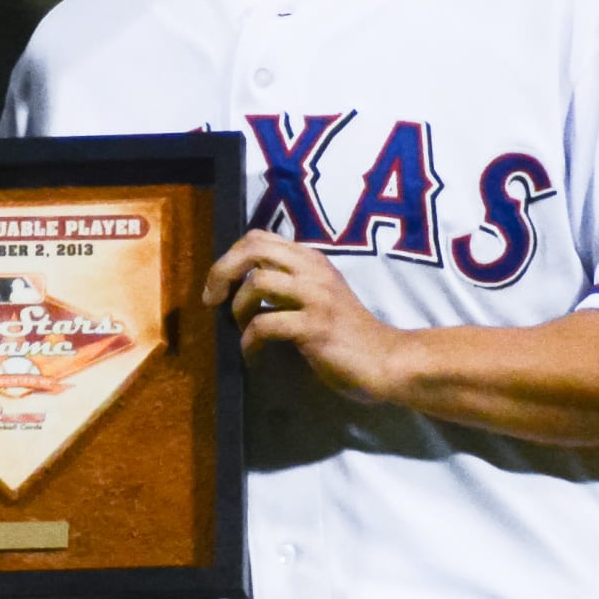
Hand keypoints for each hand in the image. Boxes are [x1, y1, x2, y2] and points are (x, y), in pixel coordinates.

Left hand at [202, 230, 410, 404]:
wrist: (386, 360)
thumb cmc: (348, 333)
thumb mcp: (319, 295)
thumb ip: (290, 281)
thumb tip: (244, 280)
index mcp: (312, 260)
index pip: (259, 237)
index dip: (230, 257)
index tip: (219, 286)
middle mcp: (313, 270)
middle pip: (254, 249)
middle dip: (222, 272)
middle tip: (212, 300)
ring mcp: (316, 296)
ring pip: (258, 282)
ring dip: (239, 309)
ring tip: (244, 330)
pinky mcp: (315, 326)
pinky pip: (265, 324)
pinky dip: (249, 342)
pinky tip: (253, 355)